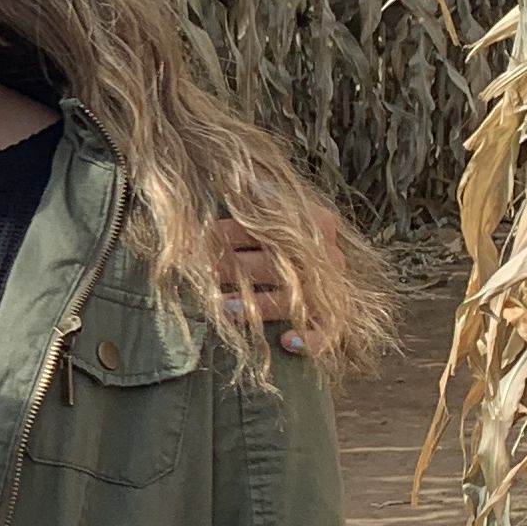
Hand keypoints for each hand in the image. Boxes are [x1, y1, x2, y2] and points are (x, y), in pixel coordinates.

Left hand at [205, 202, 349, 358]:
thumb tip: (226, 185)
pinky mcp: (332, 315)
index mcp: (313, 221)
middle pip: (274, 263)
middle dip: (232, 268)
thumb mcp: (275, 205)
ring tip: (223, 307)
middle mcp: (325, 254)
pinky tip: (287, 341)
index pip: (265, 226)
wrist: (327, 260)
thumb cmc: (289, 232)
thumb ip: (255, 197)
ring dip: (256, 305)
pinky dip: (310, 339)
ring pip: (291, 298)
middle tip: (201, 273)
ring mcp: (330, 287)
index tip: (193, 241)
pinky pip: (327, 331)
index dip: (226, 233)